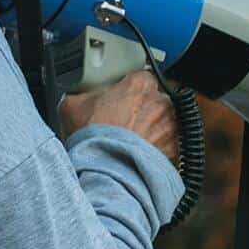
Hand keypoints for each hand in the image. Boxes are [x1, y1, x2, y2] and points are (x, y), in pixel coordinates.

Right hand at [59, 71, 178, 165]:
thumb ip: (80, 94)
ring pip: (164, 125)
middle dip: (142, 111)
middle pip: (154, 101)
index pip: (139, 78)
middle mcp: (161, 102)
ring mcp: (171, 127)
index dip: (128, 91)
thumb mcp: (73, 106)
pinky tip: (138, 159)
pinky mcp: (175, 151)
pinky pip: (168, 148)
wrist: (108, 171)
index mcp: (139, 84)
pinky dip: (157, 153)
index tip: (120, 100)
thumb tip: (74, 96)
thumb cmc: (95, 139)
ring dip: (152, 132)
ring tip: (130, 145)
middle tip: (123, 125)